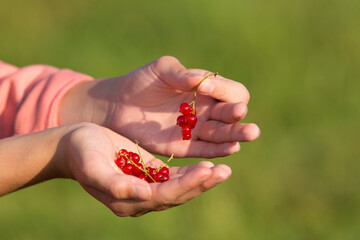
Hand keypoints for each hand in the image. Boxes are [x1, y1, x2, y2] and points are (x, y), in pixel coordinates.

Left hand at [60, 56, 259, 157]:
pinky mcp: (185, 146)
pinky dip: (219, 150)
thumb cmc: (141, 82)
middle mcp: (206, 110)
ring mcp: (197, 129)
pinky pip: (206, 149)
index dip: (224, 91)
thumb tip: (201, 82)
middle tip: (240, 114)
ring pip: (223, 134)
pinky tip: (231, 148)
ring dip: (235, 134)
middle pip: (232, 115)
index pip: (231, 92)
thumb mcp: (161, 70)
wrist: (118, 105)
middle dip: (237, 115)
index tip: (202, 87)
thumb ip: (181, 74)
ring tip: (249, 133)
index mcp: (206, 88)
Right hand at [64, 123, 231, 216]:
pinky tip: (208, 165)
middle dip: (200, 184)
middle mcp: (140, 199)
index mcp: (126, 201)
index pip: (163, 196)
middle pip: (176, 195)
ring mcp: (146, 187)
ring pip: (179, 187)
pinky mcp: (150, 174)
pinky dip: (191, 172)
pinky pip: (174, 176)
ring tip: (223, 170)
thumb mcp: (93, 166)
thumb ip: (115, 183)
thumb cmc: (80, 152)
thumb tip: (144, 195)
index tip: (206, 171)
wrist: (74, 145)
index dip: (185, 185)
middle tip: (224, 172)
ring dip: (201, 180)